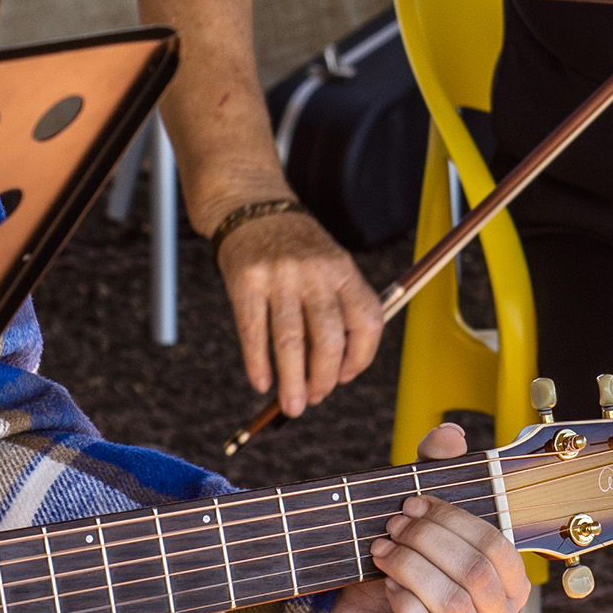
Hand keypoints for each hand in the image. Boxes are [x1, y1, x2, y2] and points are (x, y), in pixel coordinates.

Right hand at [216, 197, 390, 423]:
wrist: (251, 206)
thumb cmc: (295, 247)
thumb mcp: (329, 263)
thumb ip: (338, 307)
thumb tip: (336, 371)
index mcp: (343, 269)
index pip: (367, 320)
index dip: (361, 357)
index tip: (346, 377)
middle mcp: (314, 272)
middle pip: (328, 337)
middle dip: (323, 377)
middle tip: (314, 399)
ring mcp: (279, 276)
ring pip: (290, 340)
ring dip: (292, 381)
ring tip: (292, 406)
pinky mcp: (245, 281)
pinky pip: (253, 331)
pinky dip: (257, 363)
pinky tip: (262, 382)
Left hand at [317, 420, 526, 612]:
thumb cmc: (397, 570)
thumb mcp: (417, 519)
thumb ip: (436, 474)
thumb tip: (449, 433)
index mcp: (509, 588)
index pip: (499, 547)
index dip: (455, 519)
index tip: (413, 501)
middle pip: (476, 573)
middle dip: (428, 541)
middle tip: (391, 524)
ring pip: (453, 604)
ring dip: (411, 568)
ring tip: (381, 550)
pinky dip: (402, 603)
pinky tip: (384, 586)